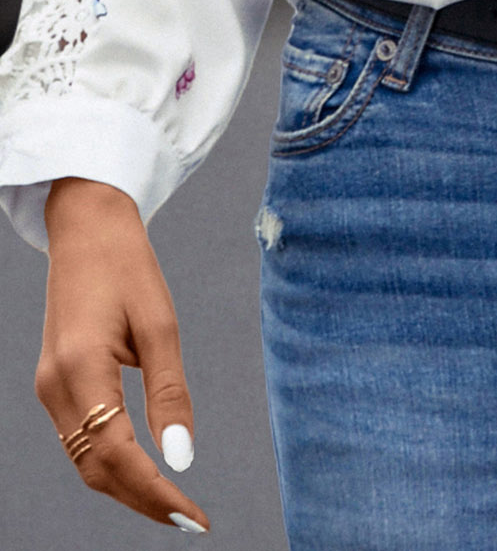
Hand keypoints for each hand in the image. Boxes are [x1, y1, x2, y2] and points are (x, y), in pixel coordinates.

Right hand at [36, 178, 211, 534]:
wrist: (88, 230)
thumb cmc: (129, 268)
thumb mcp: (160, 324)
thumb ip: (170, 392)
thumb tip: (182, 458)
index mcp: (80, 367)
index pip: (117, 454)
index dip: (154, 493)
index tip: (194, 515)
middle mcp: (54, 386)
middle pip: (96, 469)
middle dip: (143, 500)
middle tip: (192, 520)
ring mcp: (48, 387)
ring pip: (85, 460)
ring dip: (128, 487)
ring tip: (175, 504)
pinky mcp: (54, 384)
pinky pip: (81, 440)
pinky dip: (112, 462)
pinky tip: (145, 469)